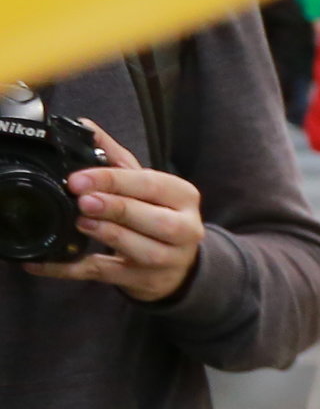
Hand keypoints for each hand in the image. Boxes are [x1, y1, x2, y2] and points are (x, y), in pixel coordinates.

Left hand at [42, 126, 206, 302]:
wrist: (178, 262)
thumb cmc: (158, 215)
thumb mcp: (145, 184)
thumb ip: (115, 157)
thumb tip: (85, 127)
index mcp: (183, 198)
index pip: (151, 185)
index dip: (114, 181)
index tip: (80, 179)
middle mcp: (185, 230)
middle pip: (157, 221)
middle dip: (118, 209)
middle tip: (83, 200)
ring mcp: (169, 260)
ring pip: (143, 251)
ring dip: (110, 236)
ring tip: (81, 223)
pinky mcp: (146, 282)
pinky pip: (106, 275)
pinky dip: (72, 270)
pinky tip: (45, 262)